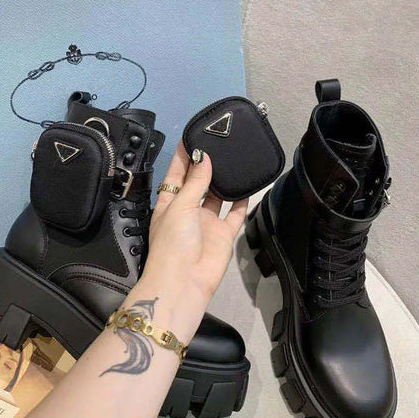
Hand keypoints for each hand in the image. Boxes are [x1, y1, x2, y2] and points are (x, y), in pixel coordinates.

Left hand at [138, 143, 247, 338]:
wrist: (185, 281)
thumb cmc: (174, 242)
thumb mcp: (180, 206)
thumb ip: (194, 182)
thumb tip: (204, 157)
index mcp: (170, 203)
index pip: (176, 173)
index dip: (184, 156)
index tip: (194, 135)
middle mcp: (189, 210)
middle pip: (198, 182)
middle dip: (206, 165)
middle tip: (220, 143)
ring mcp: (207, 222)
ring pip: (217, 196)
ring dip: (224, 180)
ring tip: (234, 158)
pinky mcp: (224, 233)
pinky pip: (235, 213)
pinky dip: (242, 201)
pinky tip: (248, 184)